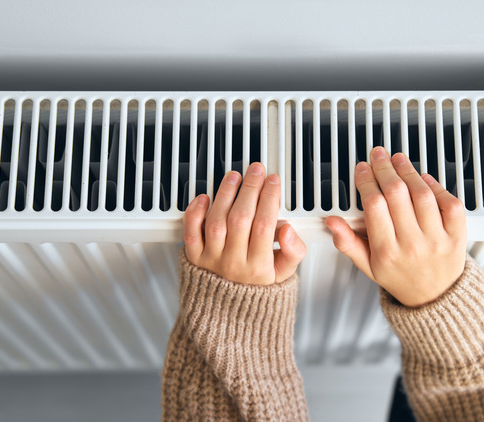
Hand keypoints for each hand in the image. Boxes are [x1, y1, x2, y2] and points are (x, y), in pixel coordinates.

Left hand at [183, 162, 306, 284]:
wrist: (229, 312)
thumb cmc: (257, 288)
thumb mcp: (284, 274)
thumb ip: (293, 252)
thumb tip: (288, 230)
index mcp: (258, 267)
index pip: (264, 225)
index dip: (269, 199)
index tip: (273, 182)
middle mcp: (233, 262)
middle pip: (241, 218)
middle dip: (250, 189)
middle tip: (256, 171)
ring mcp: (211, 259)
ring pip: (216, 221)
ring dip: (225, 194)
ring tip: (234, 177)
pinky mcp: (194, 257)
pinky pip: (191, 233)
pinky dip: (195, 213)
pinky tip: (204, 197)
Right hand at [325, 147, 466, 307]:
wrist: (435, 298)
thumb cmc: (400, 278)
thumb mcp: (367, 266)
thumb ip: (348, 242)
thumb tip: (332, 222)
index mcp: (387, 252)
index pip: (375, 206)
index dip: (367, 181)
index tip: (362, 169)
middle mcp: (412, 244)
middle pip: (397, 194)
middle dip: (385, 168)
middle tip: (379, 155)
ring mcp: (437, 239)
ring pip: (422, 194)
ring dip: (408, 171)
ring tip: (399, 160)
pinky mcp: (457, 236)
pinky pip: (449, 204)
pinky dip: (437, 187)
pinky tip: (424, 179)